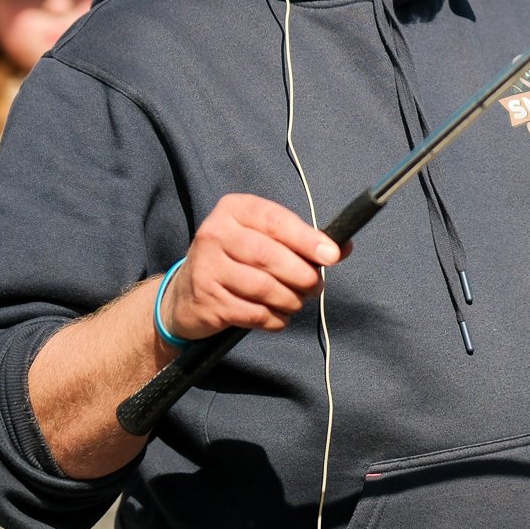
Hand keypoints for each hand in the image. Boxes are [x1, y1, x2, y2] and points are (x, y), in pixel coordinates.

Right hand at [162, 193, 347, 340]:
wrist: (186, 294)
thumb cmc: (237, 259)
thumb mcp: (264, 238)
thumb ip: (301, 241)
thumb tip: (343, 247)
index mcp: (234, 209)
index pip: (276, 221)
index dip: (307, 239)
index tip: (332, 256)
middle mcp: (215, 233)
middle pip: (269, 256)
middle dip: (301, 275)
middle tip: (316, 287)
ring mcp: (206, 267)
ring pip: (262, 287)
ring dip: (290, 300)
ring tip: (297, 302)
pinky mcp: (206, 300)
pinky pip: (253, 313)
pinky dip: (274, 319)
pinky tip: (279, 317)